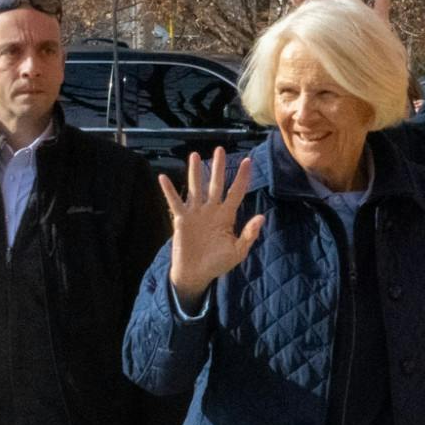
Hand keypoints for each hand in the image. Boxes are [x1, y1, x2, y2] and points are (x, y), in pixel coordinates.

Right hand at [161, 147, 266, 306]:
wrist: (196, 274)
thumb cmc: (218, 263)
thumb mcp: (238, 251)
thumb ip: (249, 234)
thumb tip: (262, 217)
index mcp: (227, 216)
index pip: (236, 192)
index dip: (242, 178)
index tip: (248, 161)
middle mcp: (211, 210)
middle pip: (216, 184)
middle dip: (218, 167)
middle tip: (219, 150)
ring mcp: (196, 213)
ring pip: (196, 188)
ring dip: (195, 172)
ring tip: (194, 155)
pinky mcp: (182, 220)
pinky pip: (175, 202)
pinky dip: (169, 191)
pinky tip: (163, 178)